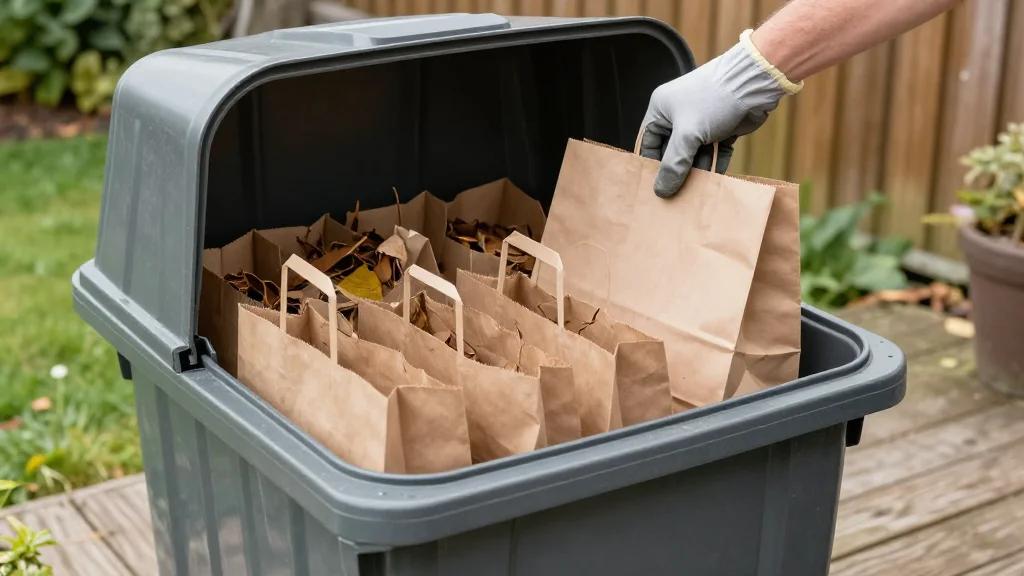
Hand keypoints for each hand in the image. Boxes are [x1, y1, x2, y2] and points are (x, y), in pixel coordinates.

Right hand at [640, 32, 793, 196]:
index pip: (648, 143)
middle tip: (676, 196)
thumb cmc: (714, 99)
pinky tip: (714, 184)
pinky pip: (714, 154)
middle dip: (677, 172)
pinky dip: (715, 167)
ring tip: (697, 194)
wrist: (754, 83)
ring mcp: (701, 122)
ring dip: (697, 173)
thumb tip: (662, 191)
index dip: (651, 166)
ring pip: (694, 155)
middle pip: (672, 152)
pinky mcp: (722, 129)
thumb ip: (674, 165)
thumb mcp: (688, 134)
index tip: (655, 189)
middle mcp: (679, 115)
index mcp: (662, 109)